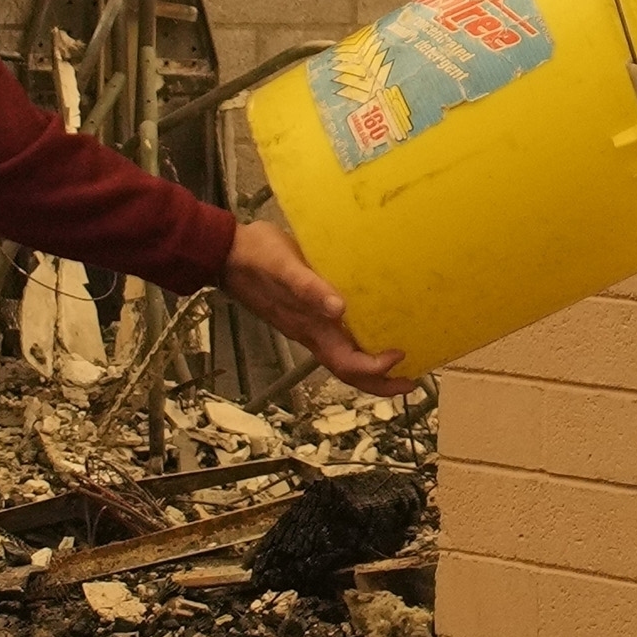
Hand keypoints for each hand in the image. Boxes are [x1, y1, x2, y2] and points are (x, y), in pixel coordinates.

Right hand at [221, 217, 409, 389]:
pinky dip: (359, 344)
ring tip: (399, 364)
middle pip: (348, 371)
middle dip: (380, 382)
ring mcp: (307, 326)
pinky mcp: (306, 313)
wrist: (226, 253)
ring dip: (371, 368)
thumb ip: (308, 289)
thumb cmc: (256, 257)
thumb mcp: (284, 268)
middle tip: (411, 382)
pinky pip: (337, 339)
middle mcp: (311, 334)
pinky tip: (372, 330)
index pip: (346, 364)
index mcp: (309, 328)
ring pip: (343, 359)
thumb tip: (338, 309)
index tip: (399, 354)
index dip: (374, 368)